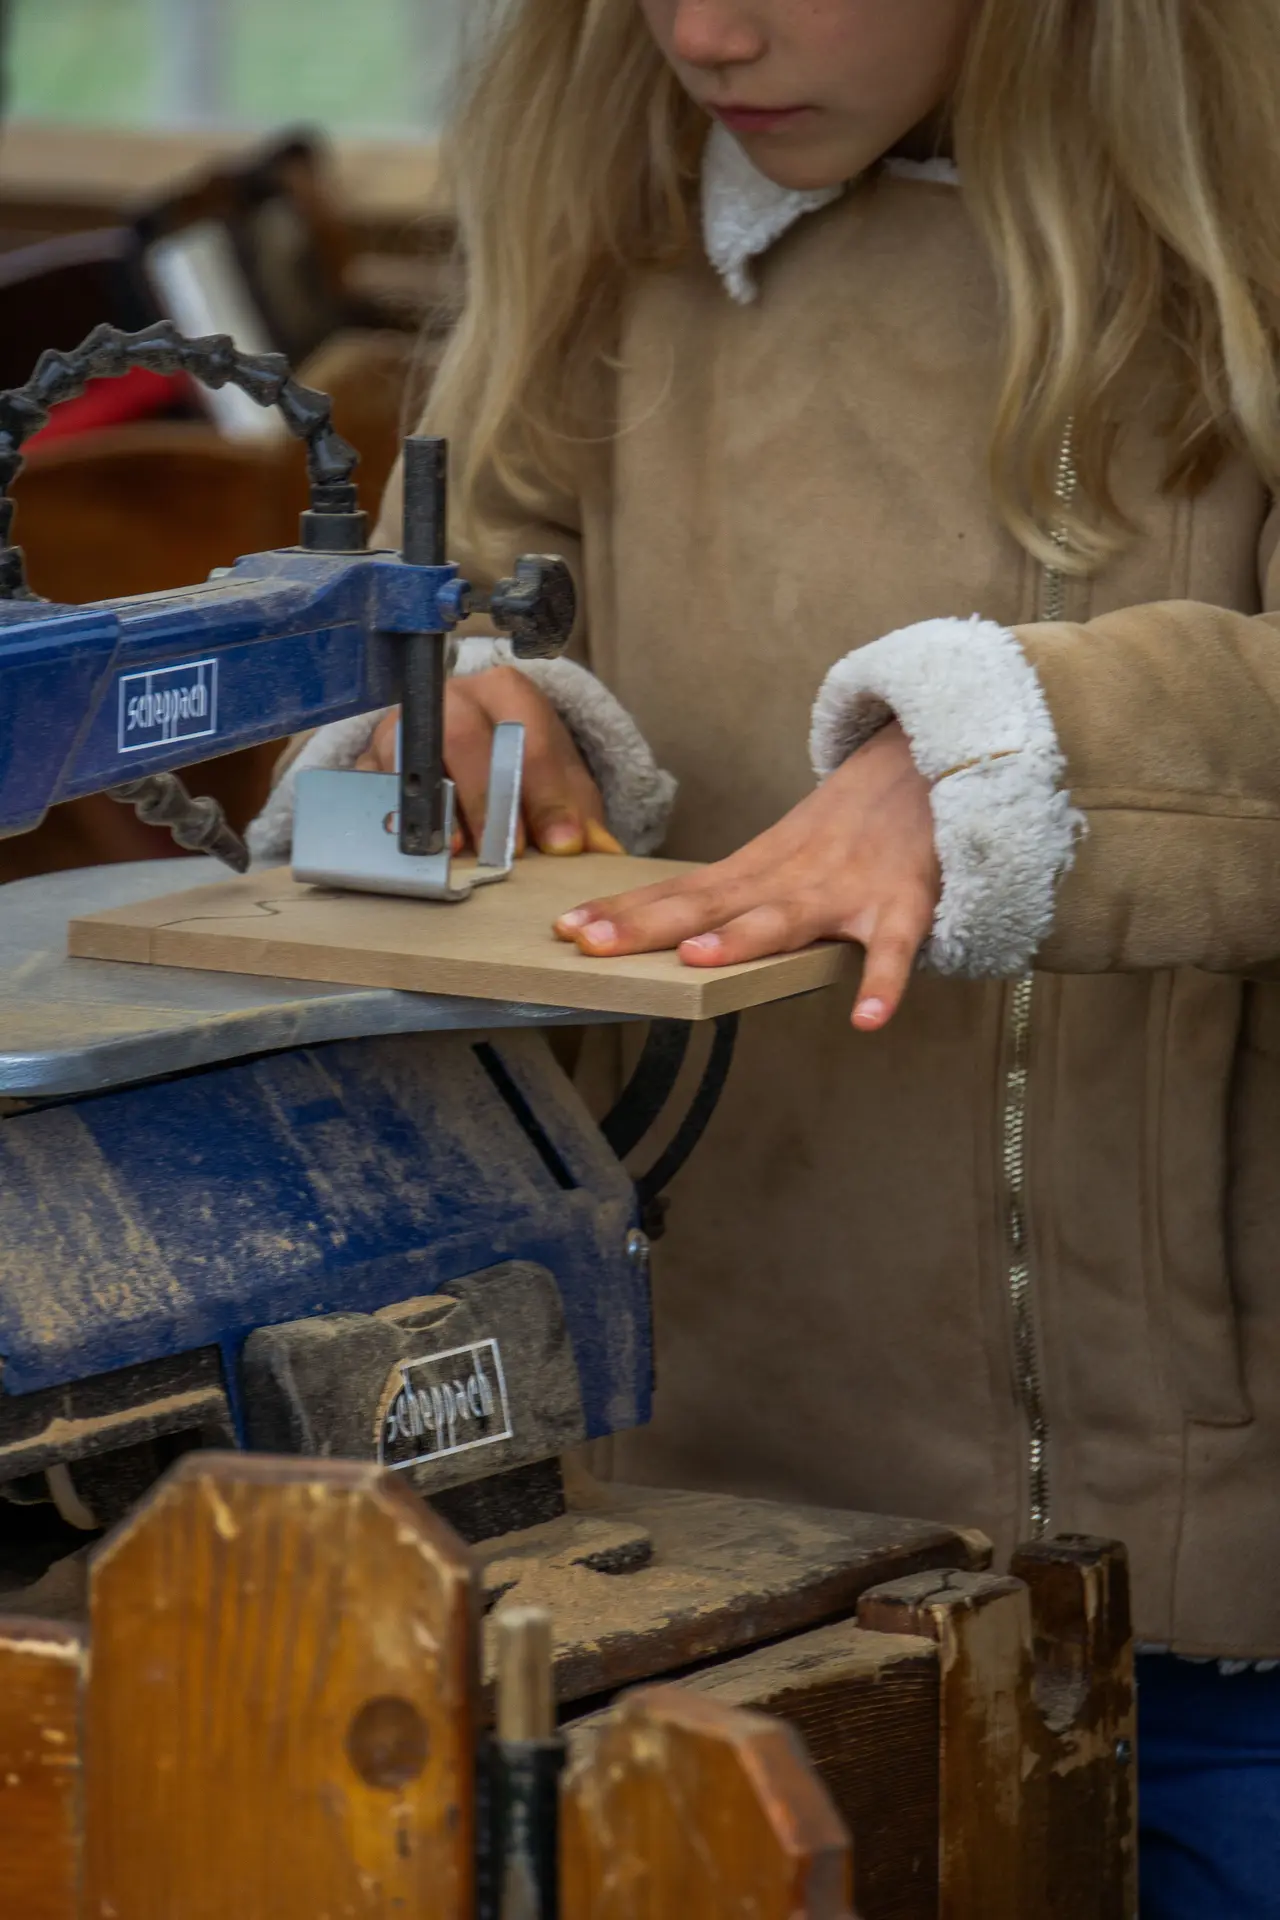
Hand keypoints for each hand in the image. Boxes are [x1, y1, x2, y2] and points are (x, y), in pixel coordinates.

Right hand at [356, 666, 621, 856]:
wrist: (476, 755)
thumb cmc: (524, 769)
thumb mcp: (562, 785)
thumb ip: (580, 815)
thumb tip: (598, 852)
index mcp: (506, 692)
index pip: (526, 735)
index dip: (544, 792)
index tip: (559, 844)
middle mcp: (450, 698)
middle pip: (460, 737)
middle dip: (487, 798)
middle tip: (507, 852)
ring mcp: (404, 725)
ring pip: (408, 755)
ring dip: (433, 806)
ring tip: (456, 851)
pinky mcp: (369, 759)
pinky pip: (369, 784)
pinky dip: (388, 815)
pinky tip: (410, 846)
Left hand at [554, 723, 938, 1030]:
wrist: (929, 761)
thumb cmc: (850, 823)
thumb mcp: (782, 850)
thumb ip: (735, 892)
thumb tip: (671, 932)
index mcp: (756, 868)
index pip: (677, 891)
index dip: (622, 912)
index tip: (565, 929)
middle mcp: (788, 877)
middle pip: (708, 903)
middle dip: (648, 926)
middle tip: (591, 943)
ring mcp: (843, 890)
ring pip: (785, 918)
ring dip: (742, 937)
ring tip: (699, 960)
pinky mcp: (901, 903)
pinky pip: (892, 949)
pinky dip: (881, 982)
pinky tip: (866, 1018)